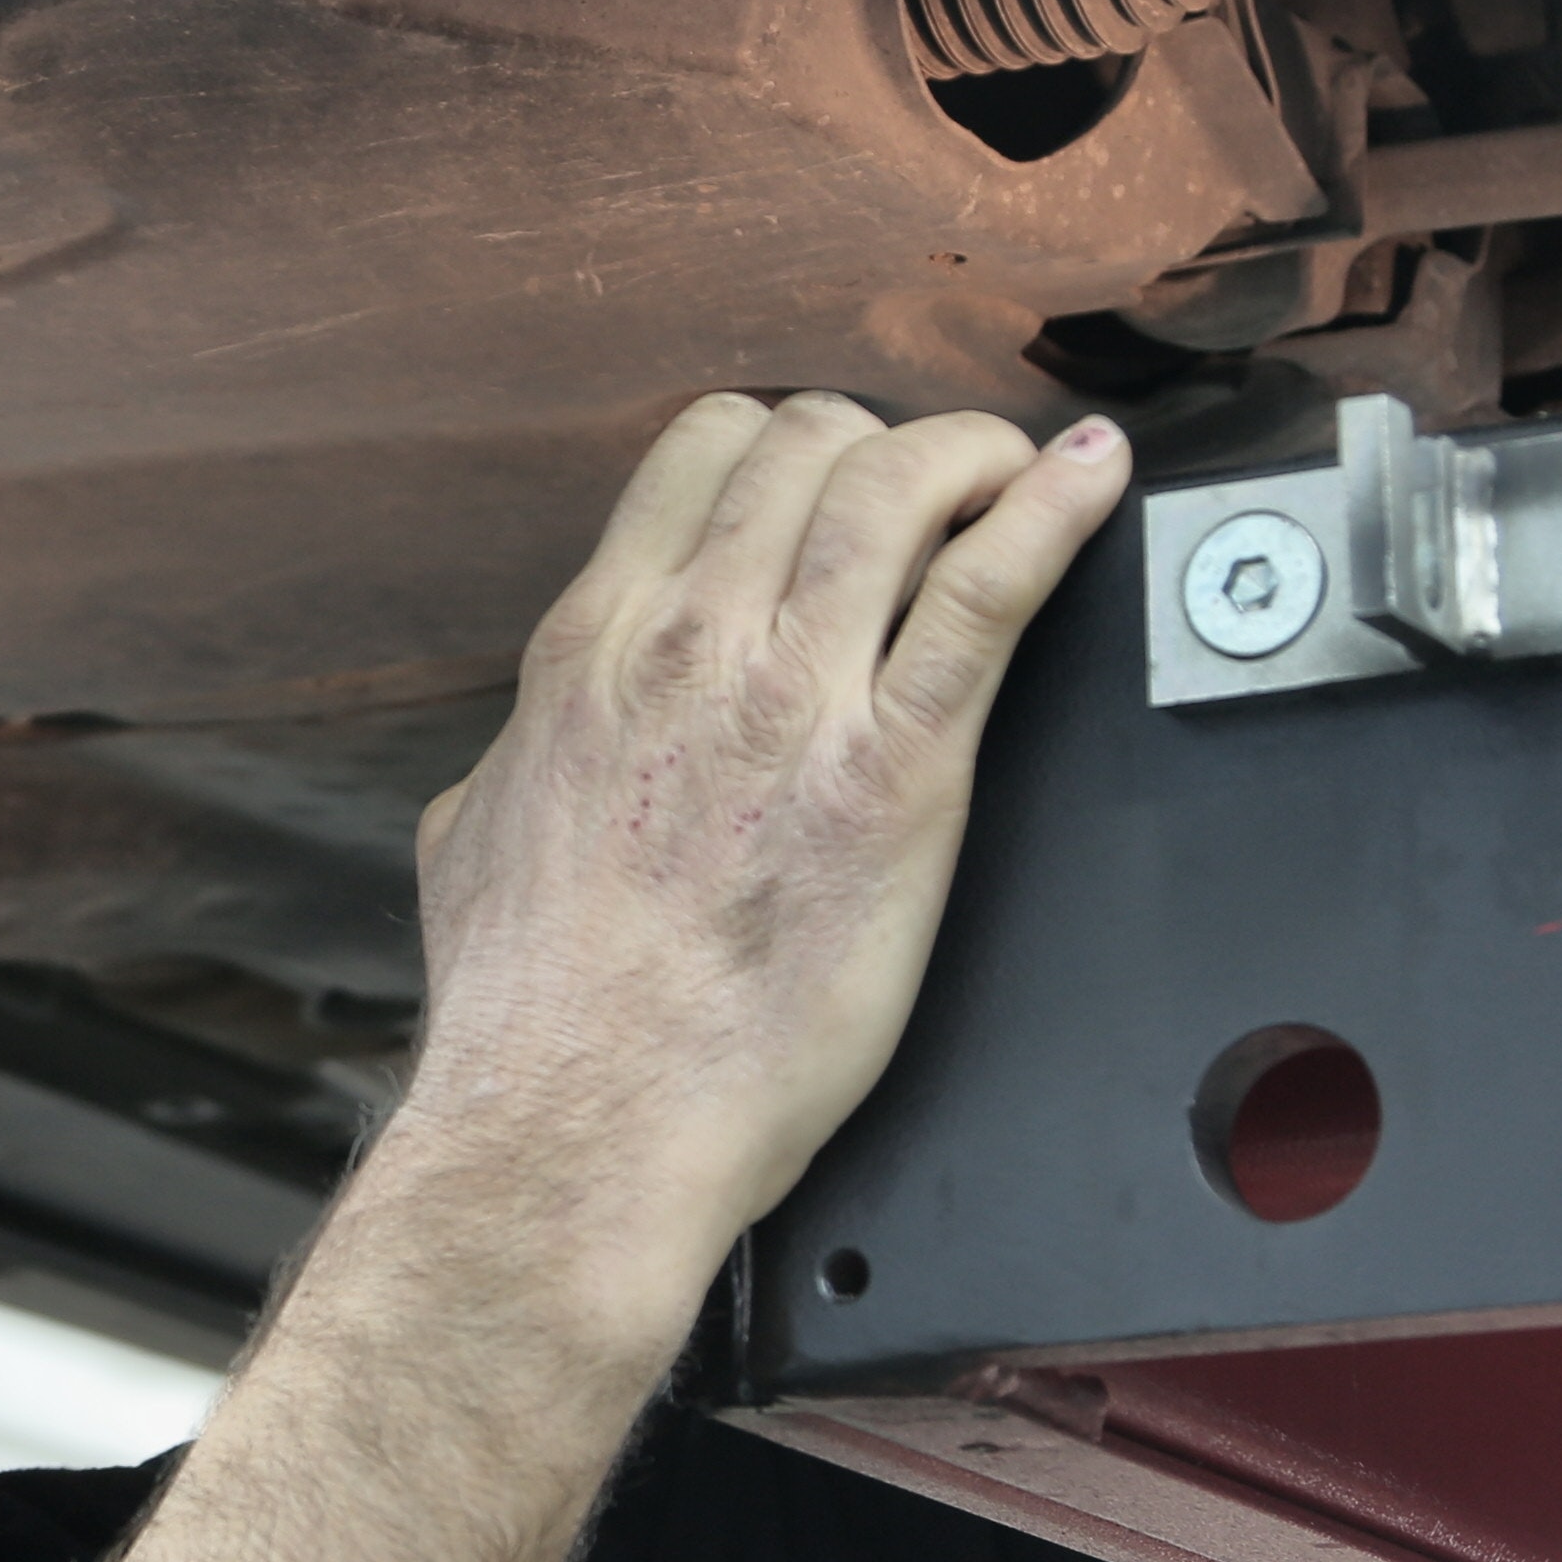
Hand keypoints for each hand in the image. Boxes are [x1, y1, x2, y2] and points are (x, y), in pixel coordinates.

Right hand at [391, 393, 1122, 1332]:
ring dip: (973, 455)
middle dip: (884, 444)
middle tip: (928, 491)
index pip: (703, 451)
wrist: (582, 1120)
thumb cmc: (531, 1013)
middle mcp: (691, 642)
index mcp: (594, 646)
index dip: (787, 442)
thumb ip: (510, 762)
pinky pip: (988, 596)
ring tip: (1015, 472)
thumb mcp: (470, 839)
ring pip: (898, 485)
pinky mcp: (895, 775)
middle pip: (811, 444)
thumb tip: (518, 757)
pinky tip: (1091, 481)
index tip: (828, 475)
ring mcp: (794, 699)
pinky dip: (1054, 514)